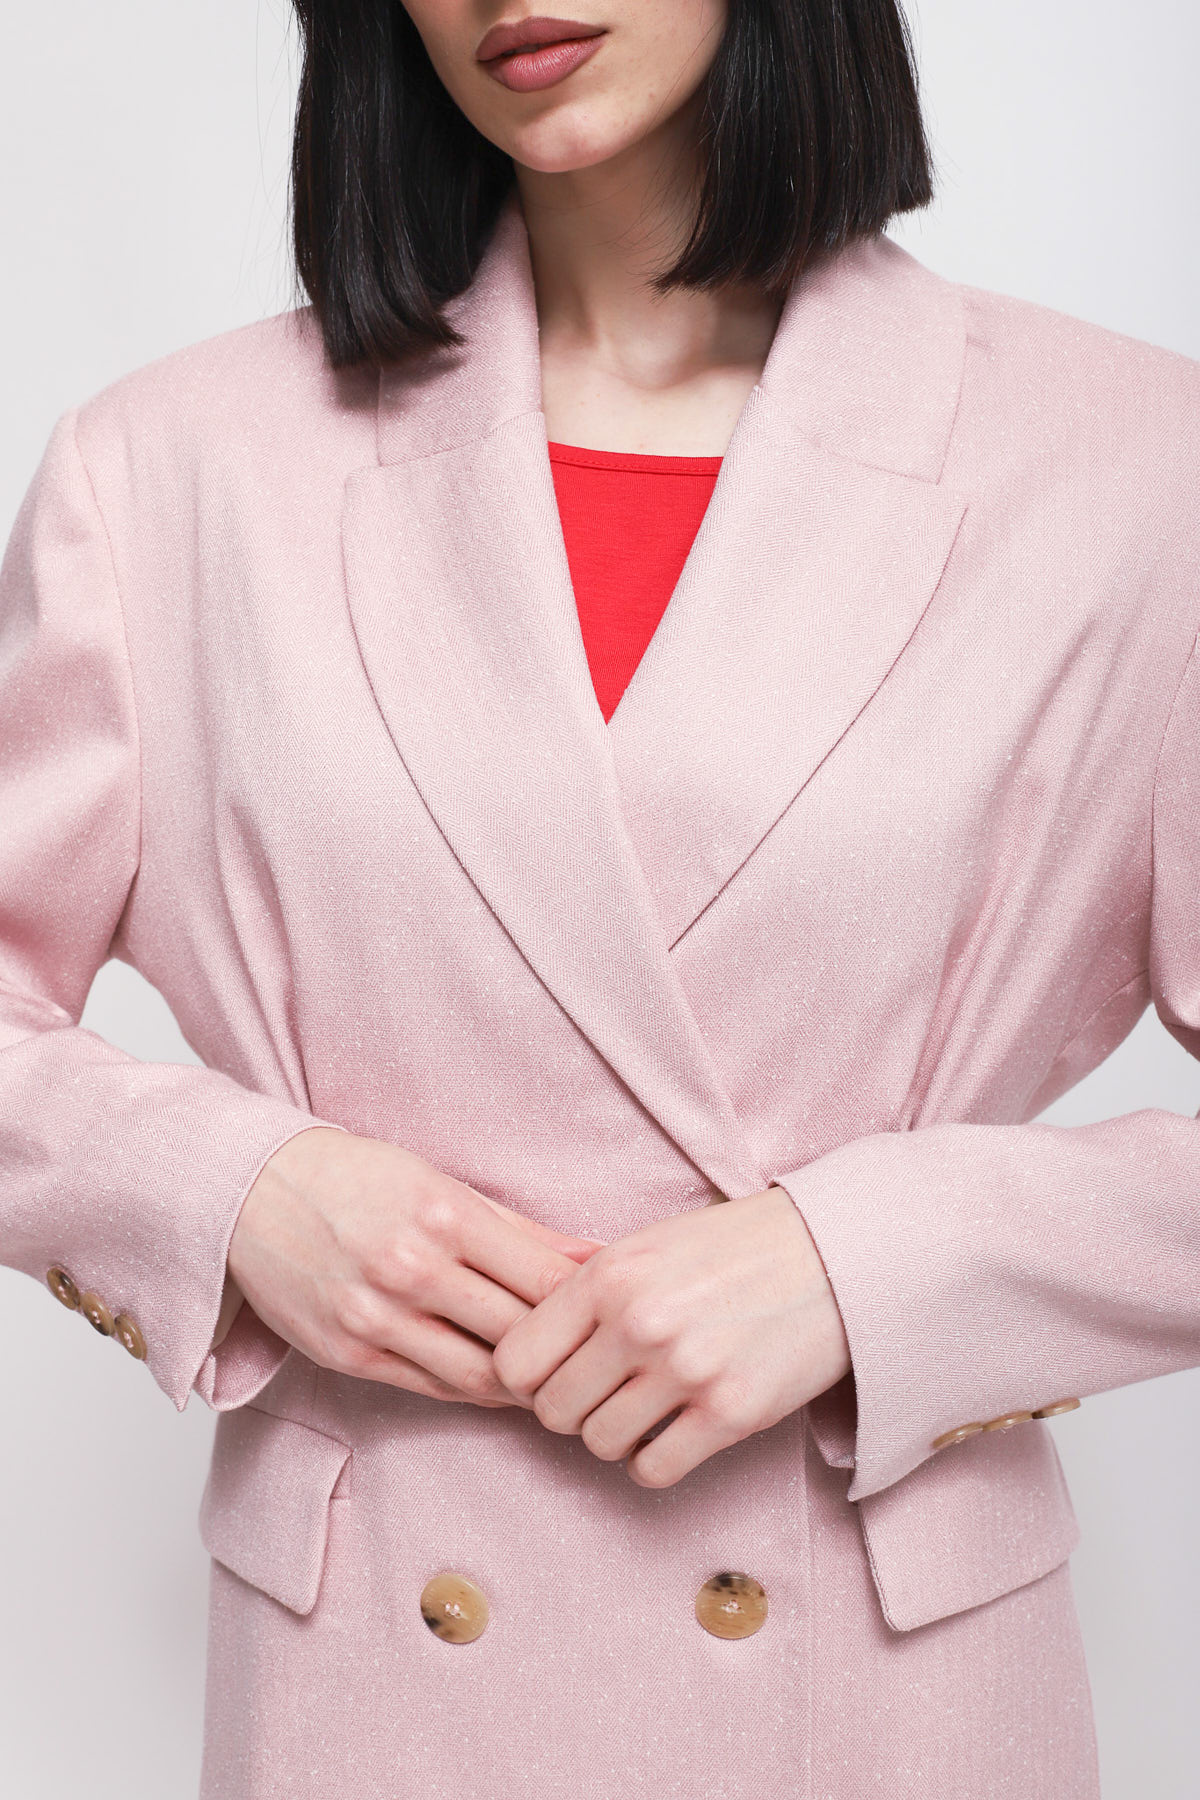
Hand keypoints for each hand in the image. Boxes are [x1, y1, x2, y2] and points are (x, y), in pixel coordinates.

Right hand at [225, 1126, 603, 1407]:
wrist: (252, 1190)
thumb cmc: (357, 1178)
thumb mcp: (442, 1184)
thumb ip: (522, 1229)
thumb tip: (598, 1255)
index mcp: (445, 1214)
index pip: (547, 1280)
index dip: (590, 1306)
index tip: (613, 1314)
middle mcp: (412, 1268)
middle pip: (520, 1332)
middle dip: (566, 1351)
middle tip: (598, 1361)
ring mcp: (376, 1317)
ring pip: (480, 1374)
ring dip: (525, 1385)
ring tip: (557, 1382)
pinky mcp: (348, 1353)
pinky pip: (432, 1389)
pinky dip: (475, 1392)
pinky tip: (500, 1387)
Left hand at [491, 1186, 850, 1484]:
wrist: (836, 1253)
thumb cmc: (735, 1247)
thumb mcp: (647, 1245)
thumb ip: (586, 1290)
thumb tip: (524, 1348)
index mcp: (609, 1275)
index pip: (516, 1360)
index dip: (528, 1378)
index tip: (555, 1375)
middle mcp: (639, 1322)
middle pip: (553, 1411)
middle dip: (571, 1410)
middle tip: (604, 1395)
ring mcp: (685, 1370)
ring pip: (600, 1444)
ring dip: (615, 1436)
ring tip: (644, 1409)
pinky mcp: (731, 1413)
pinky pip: (653, 1470)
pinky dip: (654, 1460)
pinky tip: (673, 1432)